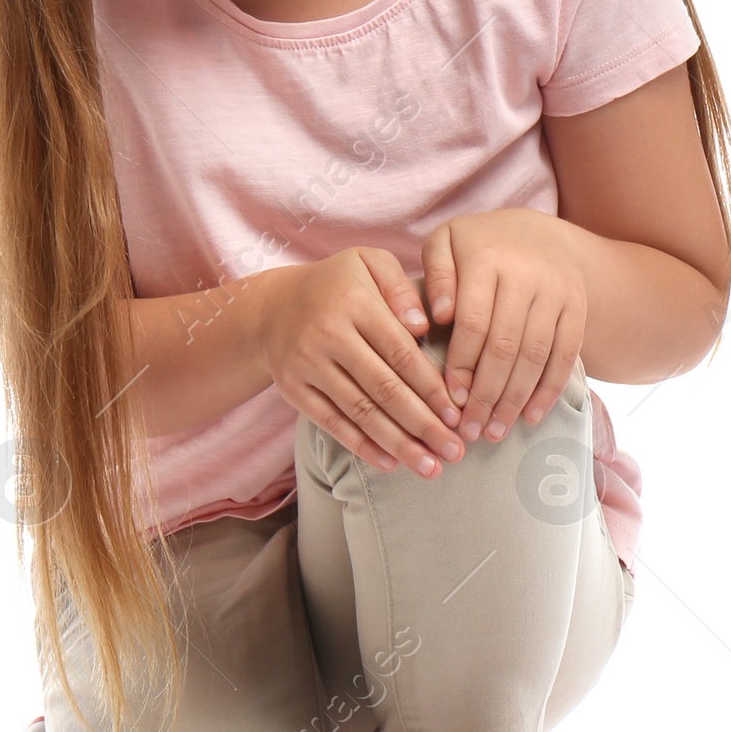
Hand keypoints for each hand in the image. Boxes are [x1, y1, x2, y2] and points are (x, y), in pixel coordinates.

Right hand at [253, 249, 466, 476]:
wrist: (272, 306)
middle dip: (423, 425)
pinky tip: (391, 463)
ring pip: (360, 411)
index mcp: (354, 303)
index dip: (431, 387)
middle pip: (384, 388)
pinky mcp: (293, 388)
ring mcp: (307, 364)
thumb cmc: (337, 285)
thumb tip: (423, 325)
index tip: (458, 414)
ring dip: (398, 444)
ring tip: (431, 468)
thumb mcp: (369, 263)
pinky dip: (362, 446)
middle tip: (454, 452)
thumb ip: (400, 288)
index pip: (401, 353)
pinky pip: (331, 422)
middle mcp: (328, 335)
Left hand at [420, 210, 585, 442]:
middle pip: (505, 345)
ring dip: (515, 399)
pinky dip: (549, 390)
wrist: (540, 235)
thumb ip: (436, 275)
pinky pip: (566, 354)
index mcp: (486, 258)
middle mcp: (526, 273)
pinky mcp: (577, 307)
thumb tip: (438, 316)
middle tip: (469, 429)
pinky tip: (530, 418)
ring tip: (494, 432)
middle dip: (486, 393)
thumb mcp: (446, 244)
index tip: (448, 399)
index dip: (460, 365)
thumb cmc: (477, 247)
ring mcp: (556, 291)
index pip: (472, 322)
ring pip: (536, 354)